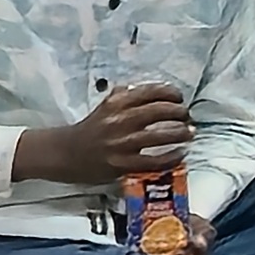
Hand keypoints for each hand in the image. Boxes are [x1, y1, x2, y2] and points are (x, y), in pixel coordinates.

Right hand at [8, 83, 189, 189]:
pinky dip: (173, 156)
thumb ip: (125, 96)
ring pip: (161, 135)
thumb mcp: (105, 106)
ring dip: (181, 133)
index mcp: (116, 102)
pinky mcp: (122, 164)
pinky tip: (181, 153)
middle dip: (180, 112)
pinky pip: (155, 160)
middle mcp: (119, 119)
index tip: (179, 97)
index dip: (171, 93)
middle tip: (186, 116)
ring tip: (189, 133)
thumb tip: (151, 90)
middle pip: (161, 111)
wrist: (65, 153)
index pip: (151, 91)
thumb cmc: (89, 129)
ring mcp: (122, 143)